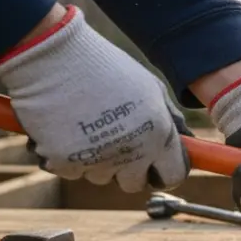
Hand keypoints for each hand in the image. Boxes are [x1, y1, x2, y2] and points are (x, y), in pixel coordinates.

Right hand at [0, 5, 190, 191]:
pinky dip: (68, 157)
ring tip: (88, 126)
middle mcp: (132, 153)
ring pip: (101, 177)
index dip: (164, 172)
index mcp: (158, 135)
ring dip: (97, 160)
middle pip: (134, 183)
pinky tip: (65, 129)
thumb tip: (187, 141)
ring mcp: (97, 160)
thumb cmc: (106, 68)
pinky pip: (71, 172)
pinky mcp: (64, 162)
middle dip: (128, 170)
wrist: (54, 57)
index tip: (155, 167)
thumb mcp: (150, 87)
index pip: (172, 176)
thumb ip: (170, 118)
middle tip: (116, 144)